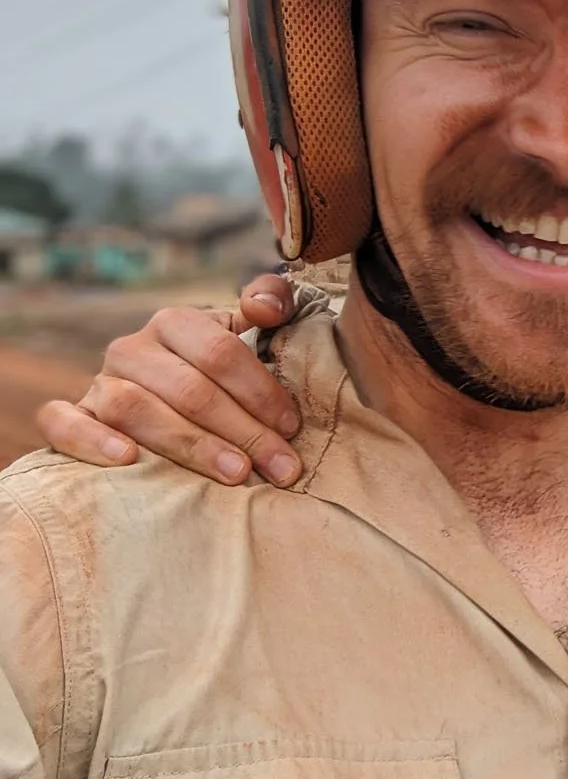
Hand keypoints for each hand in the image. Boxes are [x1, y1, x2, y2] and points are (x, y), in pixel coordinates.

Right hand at [36, 276, 304, 485]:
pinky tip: (126, 459)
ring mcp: (99, 383)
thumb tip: (267, 307)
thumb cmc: (216, 375)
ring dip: (190, 444)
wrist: (162, 404)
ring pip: (135, 409)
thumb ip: (269, 304)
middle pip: (189, 388)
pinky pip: (62, 422)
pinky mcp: (71, 416)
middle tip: (281, 467)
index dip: (262, 391)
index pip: (221, 352)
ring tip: (236, 474)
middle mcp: (132, 348)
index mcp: (176, 323)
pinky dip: (90, 440)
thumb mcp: (246, 334)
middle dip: (243, 431)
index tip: (293, 428)